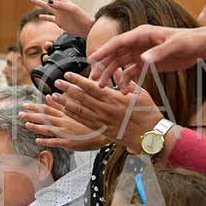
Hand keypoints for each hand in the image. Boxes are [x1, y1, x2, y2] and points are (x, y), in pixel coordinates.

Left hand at [18, 100, 107, 150]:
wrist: (103, 132)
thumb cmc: (89, 121)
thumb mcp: (76, 109)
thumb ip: (61, 104)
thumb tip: (49, 96)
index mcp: (64, 114)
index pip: (47, 108)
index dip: (35, 107)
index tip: (24, 105)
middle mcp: (63, 122)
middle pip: (45, 117)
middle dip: (31, 115)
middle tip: (19, 113)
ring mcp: (65, 132)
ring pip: (48, 128)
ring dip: (36, 126)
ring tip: (26, 124)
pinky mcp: (69, 142)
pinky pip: (56, 142)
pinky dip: (47, 141)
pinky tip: (38, 140)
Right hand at [30, 0, 94, 37]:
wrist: (86, 28)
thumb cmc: (81, 17)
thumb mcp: (71, 10)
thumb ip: (60, 5)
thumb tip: (48, 1)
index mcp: (62, 0)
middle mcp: (59, 5)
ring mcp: (59, 13)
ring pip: (47, 6)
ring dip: (40, 2)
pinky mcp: (59, 22)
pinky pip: (50, 18)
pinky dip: (44, 17)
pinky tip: (40, 16)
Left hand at [50, 73, 164, 153]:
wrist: (150, 135)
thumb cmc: (148, 113)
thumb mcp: (140, 92)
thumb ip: (126, 81)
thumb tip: (116, 70)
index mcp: (114, 98)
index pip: (91, 87)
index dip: (77, 81)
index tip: (67, 75)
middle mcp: (106, 110)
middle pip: (82, 98)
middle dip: (67, 89)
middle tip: (56, 82)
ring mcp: (102, 121)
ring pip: (80, 111)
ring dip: (65, 103)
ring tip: (55, 96)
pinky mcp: (102, 130)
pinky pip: (83, 122)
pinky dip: (72, 115)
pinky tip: (64, 110)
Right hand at [87, 24, 205, 89]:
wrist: (200, 47)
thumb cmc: (189, 41)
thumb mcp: (175, 45)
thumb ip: (158, 52)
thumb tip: (142, 60)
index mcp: (141, 35)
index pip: (118, 43)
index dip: (104, 51)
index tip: (92, 60)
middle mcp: (137, 43)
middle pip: (115, 55)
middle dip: (103, 67)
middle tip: (95, 80)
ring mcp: (140, 53)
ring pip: (120, 65)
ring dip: (112, 76)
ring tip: (104, 87)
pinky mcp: (146, 63)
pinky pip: (131, 73)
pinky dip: (126, 82)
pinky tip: (125, 91)